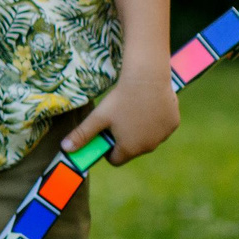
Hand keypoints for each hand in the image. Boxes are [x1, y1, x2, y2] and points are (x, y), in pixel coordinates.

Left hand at [64, 64, 179, 165]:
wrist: (147, 79)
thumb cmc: (120, 99)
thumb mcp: (98, 117)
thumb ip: (82, 135)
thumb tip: (65, 149)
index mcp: (130, 149)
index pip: (115, 160)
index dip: (107, 150)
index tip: (104, 135)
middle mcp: (149, 147)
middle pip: (131, 150)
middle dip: (123, 140)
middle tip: (116, 120)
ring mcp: (163, 136)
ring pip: (146, 139)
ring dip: (138, 131)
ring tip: (131, 111)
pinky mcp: (173, 124)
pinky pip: (159, 128)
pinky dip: (153, 122)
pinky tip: (147, 107)